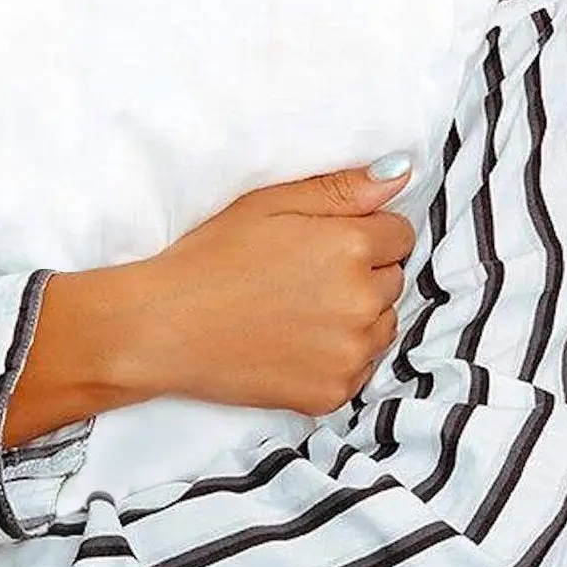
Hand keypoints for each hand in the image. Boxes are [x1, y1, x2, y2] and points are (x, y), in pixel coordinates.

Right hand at [110, 159, 416, 417]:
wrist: (166, 327)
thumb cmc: (211, 256)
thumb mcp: (269, 203)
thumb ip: (341, 188)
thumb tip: (400, 172)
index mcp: (349, 247)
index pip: (399, 234)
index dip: (362, 231)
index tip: (322, 240)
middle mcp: (361, 302)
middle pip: (392, 278)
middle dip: (361, 272)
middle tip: (303, 274)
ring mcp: (351, 353)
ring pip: (382, 324)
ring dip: (357, 314)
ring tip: (299, 308)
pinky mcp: (335, 393)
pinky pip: (361, 366)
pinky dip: (339, 354)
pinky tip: (295, 341)